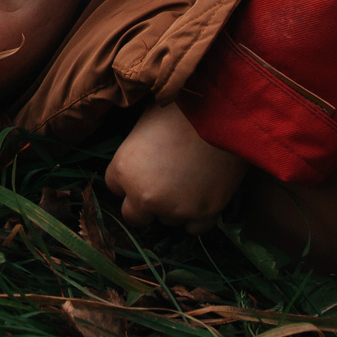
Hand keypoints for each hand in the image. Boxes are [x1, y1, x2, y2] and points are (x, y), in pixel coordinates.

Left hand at [105, 101, 247, 231]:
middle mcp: (145, 196)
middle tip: (162, 182)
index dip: (129, 176)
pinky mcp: (205, 213)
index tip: (143, 167)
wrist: (222, 113)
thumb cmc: (180, 109)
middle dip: (143, 202)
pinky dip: (196, 216)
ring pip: (166, 220)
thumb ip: (135, 150)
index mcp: (125, 169)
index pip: (114, 186)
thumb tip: (139, 157)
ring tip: (188, 181)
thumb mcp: (144, 123)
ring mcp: (175, 208)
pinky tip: (201, 197)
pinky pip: (193, 228)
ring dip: (173, 206)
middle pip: (134, 215)